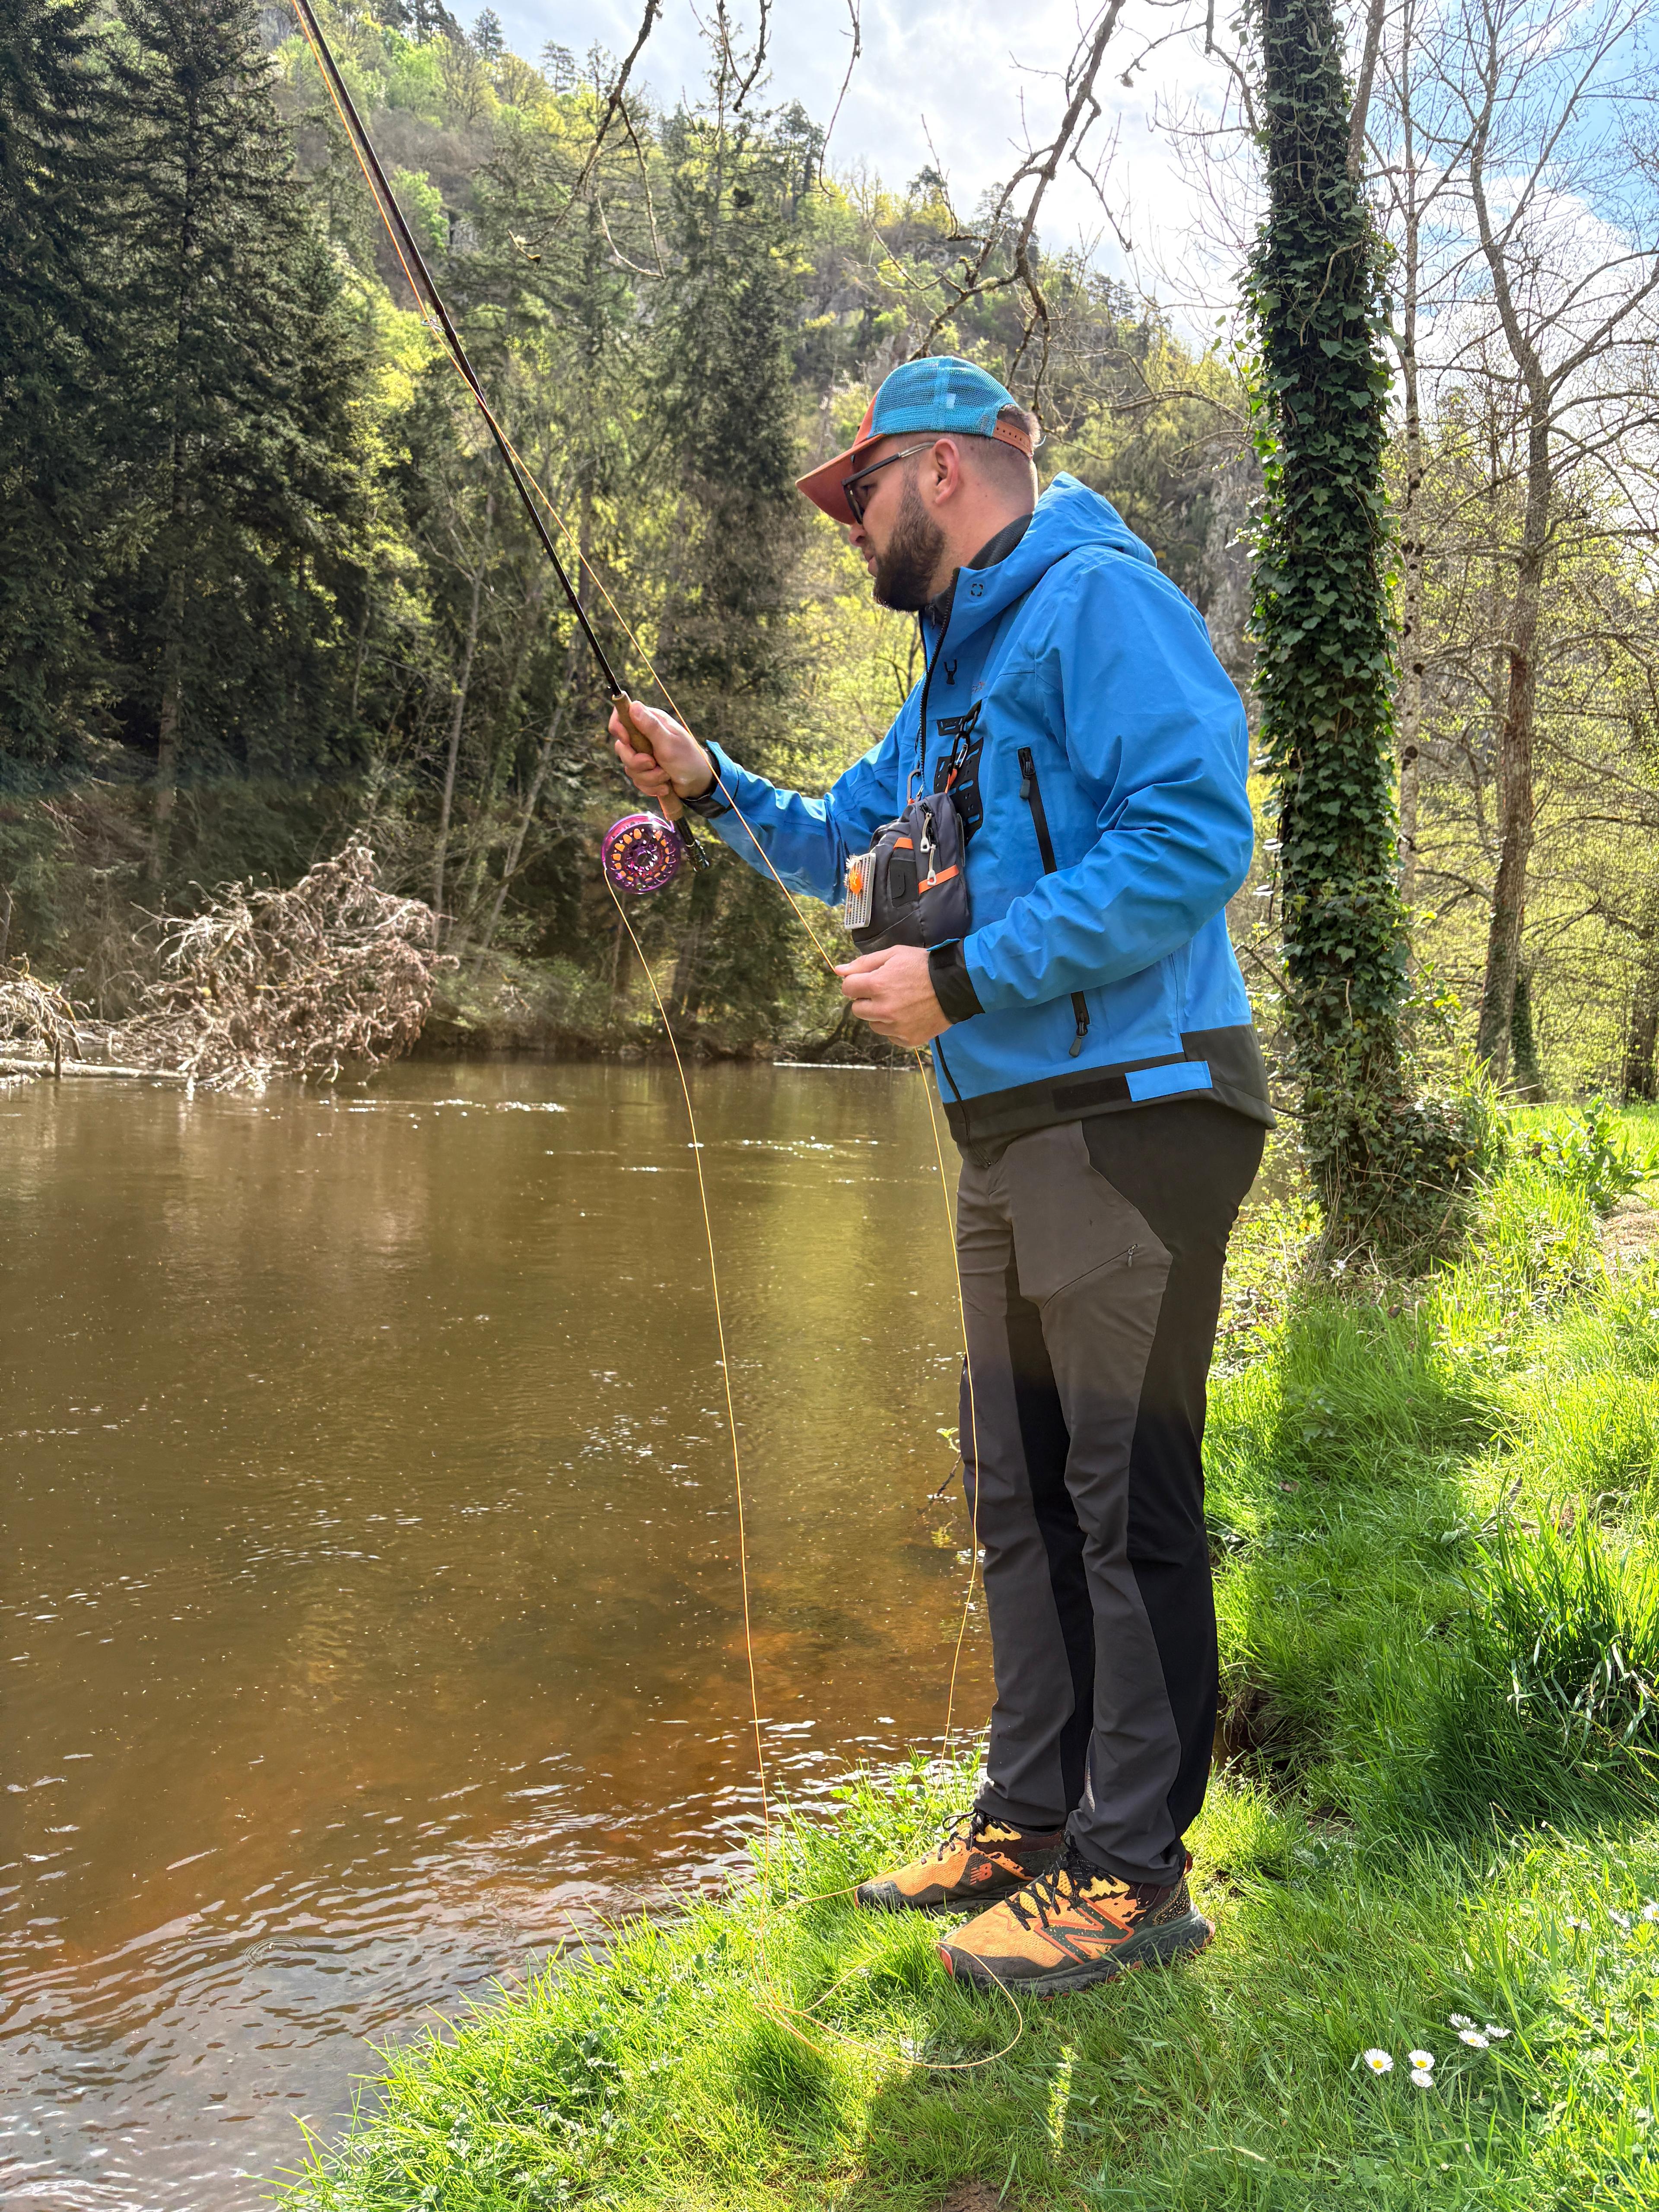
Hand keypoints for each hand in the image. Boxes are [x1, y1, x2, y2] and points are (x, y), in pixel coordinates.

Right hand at [609, 699, 715, 804]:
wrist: (698, 783)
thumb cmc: (688, 759)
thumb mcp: (669, 742)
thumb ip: (650, 726)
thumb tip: (633, 706)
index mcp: (650, 722)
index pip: (622, 716)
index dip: (618, 728)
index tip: (627, 741)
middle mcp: (644, 736)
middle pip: (621, 747)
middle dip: (636, 762)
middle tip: (653, 764)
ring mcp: (644, 754)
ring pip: (629, 767)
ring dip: (648, 777)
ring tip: (665, 776)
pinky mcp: (645, 771)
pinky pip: (637, 780)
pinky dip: (651, 786)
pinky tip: (664, 785)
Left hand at [835, 944, 950, 1047]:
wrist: (955, 986)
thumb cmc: (923, 966)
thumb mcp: (893, 955)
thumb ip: (863, 963)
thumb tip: (838, 970)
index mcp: (877, 985)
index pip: (847, 989)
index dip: (857, 983)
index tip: (868, 980)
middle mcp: (883, 1009)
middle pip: (857, 1009)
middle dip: (867, 999)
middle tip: (886, 991)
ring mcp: (896, 1027)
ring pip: (873, 1024)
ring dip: (880, 1015)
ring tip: (900, 1003)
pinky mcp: (907, 1039)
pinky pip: (890, 1036)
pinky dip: (896, 1027)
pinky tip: (909, 1014)